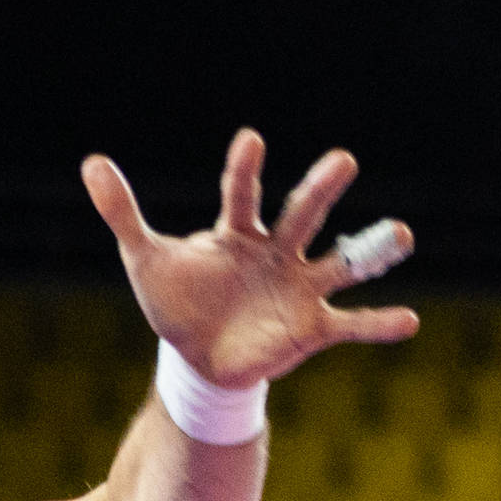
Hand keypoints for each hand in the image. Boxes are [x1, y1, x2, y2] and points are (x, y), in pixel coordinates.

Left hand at [79, 130, 418, 388]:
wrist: (198, 359)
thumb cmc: (177, 301)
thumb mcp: (145, 259)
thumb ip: (123, 212)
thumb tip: (90, 162)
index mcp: (239, 231)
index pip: (242, 194)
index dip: (245, 170)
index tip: (250, 141)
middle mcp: (278, 251)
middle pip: (303, 214)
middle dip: (321, 189)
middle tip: (343, 159)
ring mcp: (299, 288)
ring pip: (342, 263)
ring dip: (373, 250)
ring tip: (403, 235)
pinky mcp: (312, 328)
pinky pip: (351, 323)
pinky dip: (379, 323)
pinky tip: (409, 320)